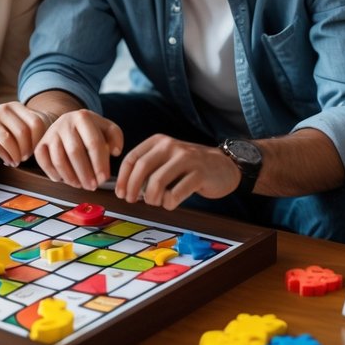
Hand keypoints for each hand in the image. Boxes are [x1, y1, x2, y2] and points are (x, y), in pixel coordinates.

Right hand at [0, 102, 49, 166]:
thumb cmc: (6, 136)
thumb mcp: (20, 129)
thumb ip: (34, 131)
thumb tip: (50, 142)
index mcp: (16, 106)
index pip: (36, 122)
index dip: (39, 140)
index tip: (36, 150)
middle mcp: (3, 108)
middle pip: (23, 131)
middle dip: (27, 149)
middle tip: (26, 158)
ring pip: (10, 140)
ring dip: (17, 155)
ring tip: (18, 161)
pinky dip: (7, 158)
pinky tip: (8, 162)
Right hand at [33, 109, 122, 189]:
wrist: (68, 122)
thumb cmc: (90, 130)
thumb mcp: (106, 128)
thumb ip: (115, 137)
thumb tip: (115, 151)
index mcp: (83, 117)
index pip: (93, 142)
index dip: (100, 163)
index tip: (104, 178)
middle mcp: (64, 123)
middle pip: (75, 152)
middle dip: (85, 173)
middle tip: (93, 186)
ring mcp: (51, 133)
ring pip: (58, 159)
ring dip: (70, 177)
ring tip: (81, 185)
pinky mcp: (40, 144)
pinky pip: (44, 162)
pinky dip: (53, 174)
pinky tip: (63, 180)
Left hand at [115, 135, 239, 210]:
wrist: (223, 166)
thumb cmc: (189, 168)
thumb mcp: (166, 160)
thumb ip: (148, 169)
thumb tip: (126, 189)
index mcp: (159, 141)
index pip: (132, 158)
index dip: (123, 179)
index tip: (121, 194)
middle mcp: (170, 146)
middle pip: (142, 168)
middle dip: (133, 188)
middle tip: (132, 201)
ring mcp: (186, 158)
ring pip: (157, 182)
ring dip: (152, 198)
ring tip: (157, 202)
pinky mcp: (199, 173)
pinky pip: (175, 194)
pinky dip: (169, 203)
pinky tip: (171, 202)